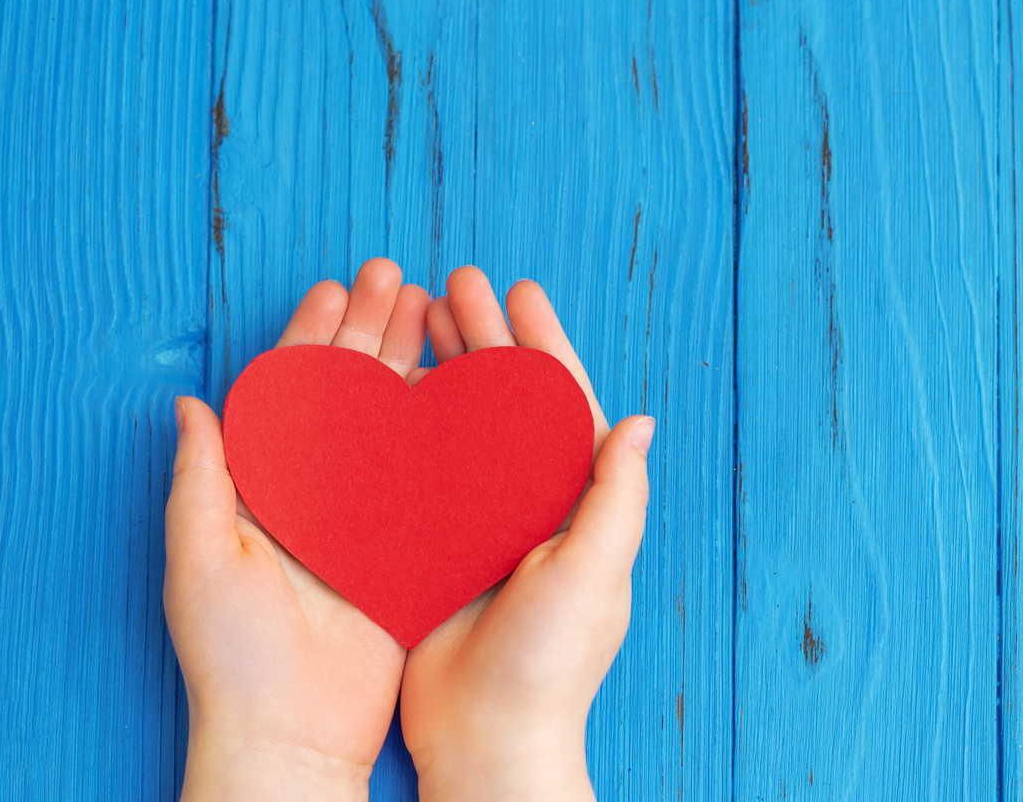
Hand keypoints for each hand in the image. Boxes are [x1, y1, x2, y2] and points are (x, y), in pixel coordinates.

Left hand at [165, 259, 432, 800]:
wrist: (290, 732)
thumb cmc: (232, 652)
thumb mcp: (201, 557)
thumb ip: (200, 478)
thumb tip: (190, 402)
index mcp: (266, 484)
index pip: (291, 390)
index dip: (312, 335)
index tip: (337, 287)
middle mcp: (320, 490)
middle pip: (349, 391)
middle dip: (371, 329)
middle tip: (396, 278)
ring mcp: (369, 515)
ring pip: (393, 420)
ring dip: (410, 362)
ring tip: (432, 309)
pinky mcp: (410, 545)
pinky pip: (428, 476)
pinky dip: (445, 429)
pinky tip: (463, 389)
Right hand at [398, 267, 653, 800]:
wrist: (488, 739)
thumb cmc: (550, 663)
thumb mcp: (593, 574)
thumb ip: (615, 497)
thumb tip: (639, 420)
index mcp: (577, 502)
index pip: (563, 404)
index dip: (542, 343)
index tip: (517, 290)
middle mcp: (531, 502)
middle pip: (508, 401)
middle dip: (485, 339)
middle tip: (452, 284)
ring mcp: (481, 520)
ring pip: (462, 425)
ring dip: (445, 369)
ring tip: (416, 315)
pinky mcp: (435, 543)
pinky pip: (421, 469)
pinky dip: (406, 424)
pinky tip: (383, 387)